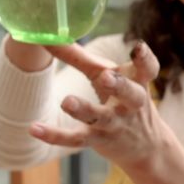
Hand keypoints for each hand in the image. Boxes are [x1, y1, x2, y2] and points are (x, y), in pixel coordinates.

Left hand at [29, 41, 168, 168]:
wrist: (146, 147)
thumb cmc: (123, 101)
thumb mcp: (111, 78)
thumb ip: (81, 58)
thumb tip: (51, 36)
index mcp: (138, 82)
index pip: (148, 69)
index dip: (145, 58)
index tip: (138, 47)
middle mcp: (131, 104)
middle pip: (130, 94)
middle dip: (119, 85)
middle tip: (106, 76)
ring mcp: (116, 124)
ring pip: (101, 118)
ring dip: (84, 110)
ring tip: (66, 101)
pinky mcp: (99, 140)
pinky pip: (77, 139)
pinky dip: (56, 135)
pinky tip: (34, 128)